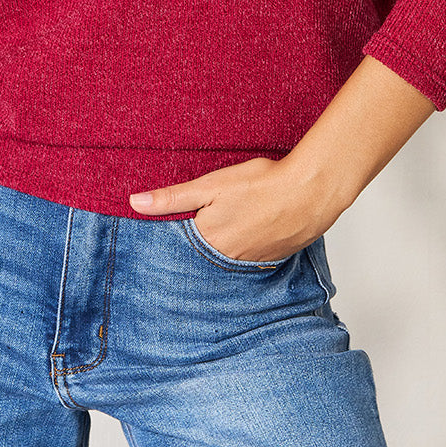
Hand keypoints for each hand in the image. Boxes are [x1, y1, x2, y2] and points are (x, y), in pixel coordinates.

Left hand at [129, 152, 346, 263]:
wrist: (310, 192)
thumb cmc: (260, 185)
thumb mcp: (210, 185)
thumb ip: (172, 198)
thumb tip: (135, 203)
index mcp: (208, 242)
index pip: (179, 247)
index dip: (175, 238)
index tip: (170, 233)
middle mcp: (228, 259)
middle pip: (204, 255)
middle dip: (200, 244)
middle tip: (206, 226)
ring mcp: (252, 261)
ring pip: (228, 258)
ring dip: (224, 247)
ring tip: (229, 227)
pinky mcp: (273, 258)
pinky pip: (251, 257)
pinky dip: (247, 246)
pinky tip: (251, 230)